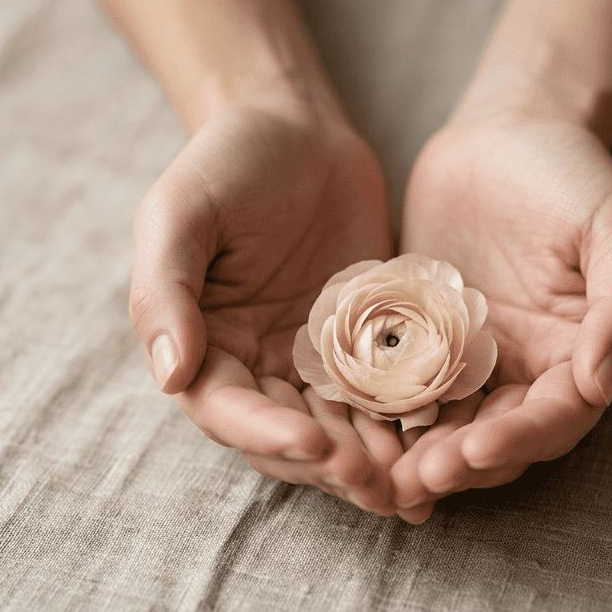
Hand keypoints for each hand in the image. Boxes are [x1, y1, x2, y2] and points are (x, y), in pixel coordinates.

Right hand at [129, 102, 402, 513]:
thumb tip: (170, 375)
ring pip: (342, 432)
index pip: (228, 410)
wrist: (295, 127)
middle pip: (290, 439)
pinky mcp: (367, 348)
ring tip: (415, 484)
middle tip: (378, 482)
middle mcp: (255, 368)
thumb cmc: (225, 162)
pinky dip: (411, 425)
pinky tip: (446, 445)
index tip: (310, 443)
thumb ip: (165, 291)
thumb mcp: (180, 212)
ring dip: (375, 463)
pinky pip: (387, 396)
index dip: (268, 434)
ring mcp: (314, 364)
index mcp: (202, 347)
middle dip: (331, 465)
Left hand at [391, 112, 611, 518]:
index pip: (557, 417)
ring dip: (417, 455)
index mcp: (579, 354)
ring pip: (446, 426)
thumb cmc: (571, 174)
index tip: (478, 451)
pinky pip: (400, 387)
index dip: (521, 439)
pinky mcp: (420, 342)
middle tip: (417, 479)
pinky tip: (349, 429)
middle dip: (461, 463)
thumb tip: (601, 384)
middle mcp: (526, 371)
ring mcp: (470, 361)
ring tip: (381, 476)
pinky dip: (382, 413)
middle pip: (499, 437)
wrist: (504, 132)